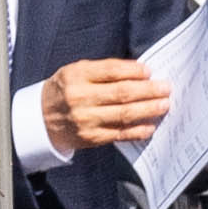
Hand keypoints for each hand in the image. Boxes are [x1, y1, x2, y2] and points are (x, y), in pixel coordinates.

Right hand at [38, 61, 171, 155]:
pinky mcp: (91, 137)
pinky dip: (138, 130)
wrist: (41, 119)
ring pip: (124, 114)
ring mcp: (85, 119)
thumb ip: (103, 71)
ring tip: (164, 104)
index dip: (133, 71)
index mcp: (76, 75)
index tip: (150, 71)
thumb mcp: (76, 72)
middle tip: (166, 88)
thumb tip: (139, 73)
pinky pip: (120, 134)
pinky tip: (150, 125)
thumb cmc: (65, 90)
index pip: (111, 71)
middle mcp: (80, 97)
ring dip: (148, 109)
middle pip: (122, 93)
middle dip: (148, 90)